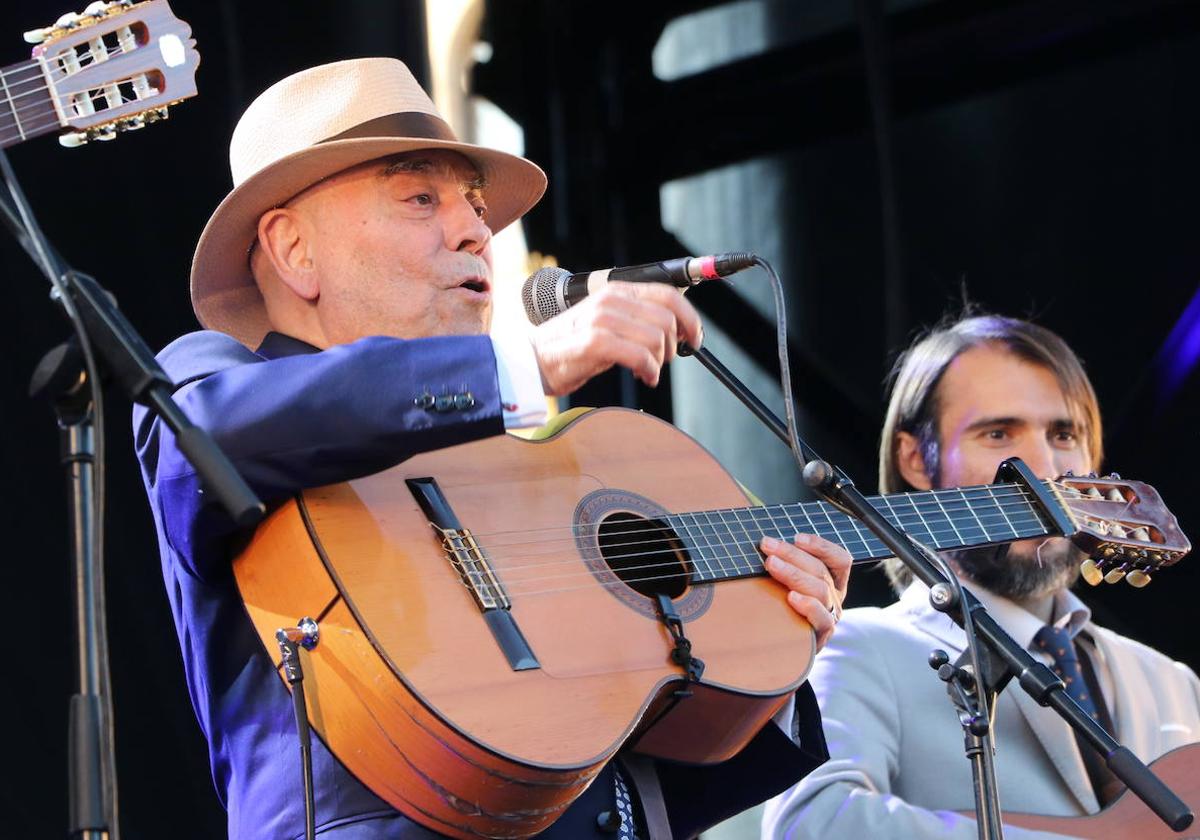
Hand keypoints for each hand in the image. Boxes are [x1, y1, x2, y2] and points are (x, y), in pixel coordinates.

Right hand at [529, 281, 702, 395]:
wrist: (532, 362)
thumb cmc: (571, 347)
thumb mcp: (607, 324)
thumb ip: (635, 319)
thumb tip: (674, 328)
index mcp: (616, 291)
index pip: (668, 294)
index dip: (689, 318)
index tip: (694, 339)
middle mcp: (610, 300)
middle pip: (667, 318)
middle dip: (674, 345)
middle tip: (663, 362)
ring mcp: (601, 319)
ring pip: (656, 338)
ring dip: (660, 361)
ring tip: (648, 371)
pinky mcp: (594, 342)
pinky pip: (640, 356)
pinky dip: (649, 370)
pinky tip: (644, 377)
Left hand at [760, 533, 851, 650]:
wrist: (786, 654)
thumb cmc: (785, 612)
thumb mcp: (789, 586)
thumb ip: (785, 567)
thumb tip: (763, 544)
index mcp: (832, 582)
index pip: (839, 559)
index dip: (821, 546)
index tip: (797, 538)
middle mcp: (834, 598)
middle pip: (820, 570)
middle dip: (792, 554)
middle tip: (767, 545)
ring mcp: (830, 616)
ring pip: (819, 589)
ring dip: (794, 573)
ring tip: (771, 564)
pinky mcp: (821, 636)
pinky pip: (821, 619)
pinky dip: (808, 606)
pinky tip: (791, 597)